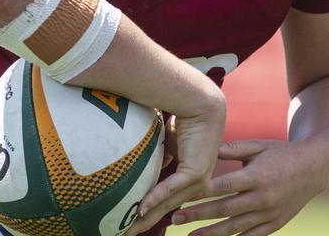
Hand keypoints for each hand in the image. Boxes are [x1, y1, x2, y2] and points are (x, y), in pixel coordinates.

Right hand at [125, 95, 225, 234]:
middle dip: (146, 222)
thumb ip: (162, 160)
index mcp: (193, 179)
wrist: (201, 105)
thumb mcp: (169, 146)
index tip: (135, 222)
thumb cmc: (185, 121)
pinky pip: (170, 188)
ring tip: (129, 228)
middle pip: (167, 208)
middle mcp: (197, 184)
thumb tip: (146, 169)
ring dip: (147, 216)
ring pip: (168, 203)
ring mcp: (198, 180)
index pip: (170, 201)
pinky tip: (140, 209)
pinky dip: (154, 198)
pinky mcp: (194, 171)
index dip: (153, 213)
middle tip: (127, 233)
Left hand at [168, 140, 328, 235]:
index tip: (180, 197)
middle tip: (175, 219)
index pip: (223, 187)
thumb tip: (202, 149)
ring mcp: (270, 213)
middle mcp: (263, 197)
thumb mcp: (257, 146)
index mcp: (256, 175)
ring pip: (236, 227)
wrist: (315, 168)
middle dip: (198, 215)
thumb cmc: (281, 153)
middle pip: (225, 210)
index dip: (201, 193)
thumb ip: (230, 149)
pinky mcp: (276, 224)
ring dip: (211, 233)